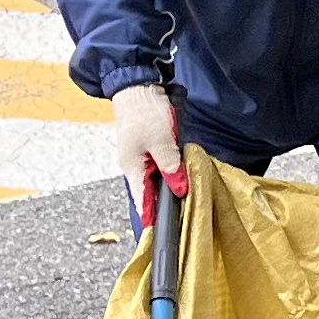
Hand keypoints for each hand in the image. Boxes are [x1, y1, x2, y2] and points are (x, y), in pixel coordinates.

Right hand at [112, 86, 182, 220]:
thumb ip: (171, 166)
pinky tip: (181, 173)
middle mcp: (134, 167)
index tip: (165, 233)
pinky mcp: (148, 147)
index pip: (143, 203)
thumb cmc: (145, 112)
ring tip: (185, 197)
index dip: (154, 219)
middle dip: (165, 203)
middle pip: (150, 193)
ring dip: (169, 185)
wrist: (137, 85)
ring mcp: (140, 157)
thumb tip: (179, 188)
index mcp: (133, 170)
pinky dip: (170, 171)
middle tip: (183, 215)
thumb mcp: (162, 142)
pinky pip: (159, 166)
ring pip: (156, 179)